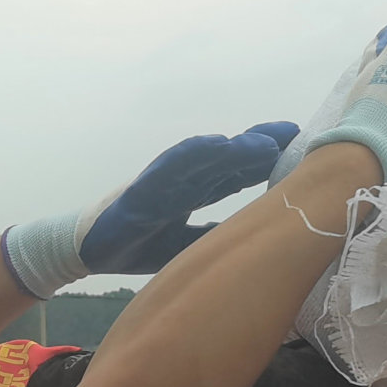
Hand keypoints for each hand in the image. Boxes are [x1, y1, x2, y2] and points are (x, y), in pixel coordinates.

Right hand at [1, 122, 298, 297]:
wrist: (89, 252)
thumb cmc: (136, 244)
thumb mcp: (187, 244)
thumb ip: (215, 233)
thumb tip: (252, 234)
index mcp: (193, 194)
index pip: (235, 173)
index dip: (265, 161)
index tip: (297, 150)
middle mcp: (182, 182)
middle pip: (227, 161)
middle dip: (259, 145)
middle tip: (293, 134)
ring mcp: (162, 183)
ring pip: (204, 160)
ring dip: (234, 148)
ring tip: (264, 141)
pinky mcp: (141, 190)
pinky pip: (169, 168)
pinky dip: (192, 155)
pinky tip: (215, 145)